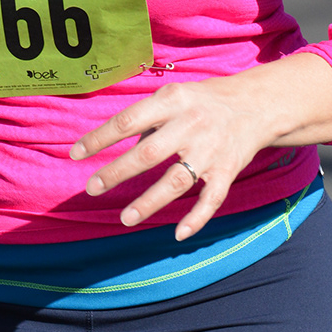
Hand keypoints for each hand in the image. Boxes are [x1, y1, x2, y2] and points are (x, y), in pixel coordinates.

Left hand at [68, 52, 331, 240]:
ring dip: (149, 202)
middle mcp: (191, 124)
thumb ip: (146, 119)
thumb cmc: (201, 102)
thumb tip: (115, 147)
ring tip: (125, 219)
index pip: (128, 120)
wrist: (255, 105)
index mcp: (172, 101)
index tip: (76, 154)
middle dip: (117, 172)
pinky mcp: (228, 170)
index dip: (99, 138)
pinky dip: (196, 218)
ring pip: (176, 181)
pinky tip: (178, 234)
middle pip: (148, 153)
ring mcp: (211, 150)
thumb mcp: (172, 97)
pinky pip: (211, 199)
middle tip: (92, 188)